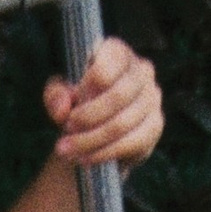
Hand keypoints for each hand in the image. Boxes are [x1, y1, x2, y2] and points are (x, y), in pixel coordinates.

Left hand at [45, 33, 162, 172]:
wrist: (97, 132)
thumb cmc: (78, 103)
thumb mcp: (60, 95)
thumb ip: (55, 95)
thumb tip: (63, 108)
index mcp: (118, 52)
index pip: (107, 66)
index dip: (86, 88)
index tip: (69, 108)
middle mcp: (141, 70)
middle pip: (117, 96)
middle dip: (87, 119)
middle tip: (65, 132)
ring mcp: (152, 97)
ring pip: (122, 123)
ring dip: (91, 141)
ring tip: (68, 151)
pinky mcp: (155, 124)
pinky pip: (132, 142)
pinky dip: (105, 153)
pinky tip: (86, 159)